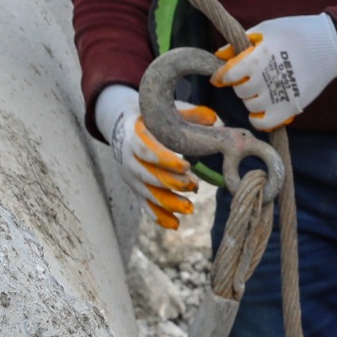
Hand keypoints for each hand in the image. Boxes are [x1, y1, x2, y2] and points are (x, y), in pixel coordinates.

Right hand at [97, 83, 208, 230]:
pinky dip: (158, 216)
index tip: (186, 165)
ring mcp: (131, 177)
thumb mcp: (163, 111)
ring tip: (190, 208)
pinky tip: (175, 225)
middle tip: (194, 185)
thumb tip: (215, 119)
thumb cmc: (151, 118)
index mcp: (134, 137)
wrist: (121, 127)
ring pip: (148, 194)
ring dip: (168, 203)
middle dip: (171, 183)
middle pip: (148, 175)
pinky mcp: (135, 189)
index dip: (165, 159)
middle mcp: (128, 159)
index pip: (147, 150)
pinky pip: (145, 205)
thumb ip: (188, 114)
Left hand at [211, 13, 336, 130]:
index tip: (223, 76)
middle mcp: (266, 79)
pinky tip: (262, 107)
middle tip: (251, 76)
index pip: (229, 75)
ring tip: (263, 87)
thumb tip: (219, 54)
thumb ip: (243, 42)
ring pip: (250, 105)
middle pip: (240, 91)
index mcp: (258, 58)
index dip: (223, 76)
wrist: (330, 45)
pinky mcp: (291, 107)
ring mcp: (278, 96)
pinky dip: (258, 117)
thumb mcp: (268, 29)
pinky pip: (263, 122)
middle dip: (241, 84)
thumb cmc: (297, 32)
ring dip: (251, 98)